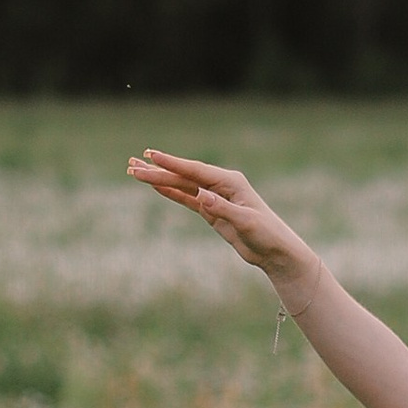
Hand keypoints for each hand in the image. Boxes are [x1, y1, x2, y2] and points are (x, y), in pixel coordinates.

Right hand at [128, 151, 312, 285]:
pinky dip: (170, 192)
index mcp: (230, 182)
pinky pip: (186, 198)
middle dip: (158, 171)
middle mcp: (221, 185)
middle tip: (132, 164)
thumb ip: (222, 209)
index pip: (195, 171)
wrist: (275, 251)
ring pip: (182, 186)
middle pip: (184, 176)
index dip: (172, 164)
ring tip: (136, 172)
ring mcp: (214, 197)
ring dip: (160, 180)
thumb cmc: (267, 234)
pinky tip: (156, 186)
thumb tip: (201, 197)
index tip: (152, 156)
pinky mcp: (212, 211)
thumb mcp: (245, 222)